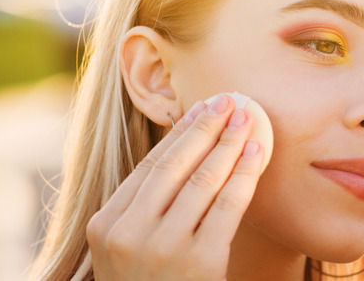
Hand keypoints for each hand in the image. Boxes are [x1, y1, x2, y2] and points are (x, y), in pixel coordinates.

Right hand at [86, 95, 264, 280]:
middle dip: (205, 127)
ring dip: (229, 143)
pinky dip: (244, 174)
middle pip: (174, 166)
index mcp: (106, 225)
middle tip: (228, 100)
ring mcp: (162, 249)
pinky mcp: (199, 262)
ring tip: (247, 117)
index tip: (201, 108)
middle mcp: (128, 234)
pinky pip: (227, 206)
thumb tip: (183, 151)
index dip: (180, 134)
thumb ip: (144, 209)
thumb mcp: (129, 250)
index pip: (149, 167)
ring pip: (203, 180)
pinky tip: (257, 152)